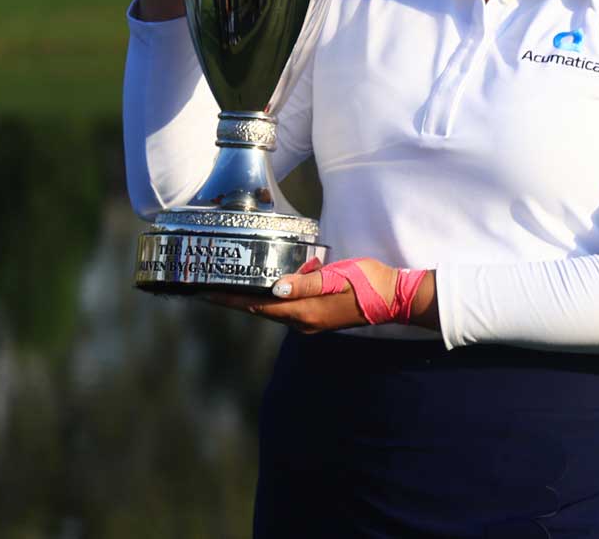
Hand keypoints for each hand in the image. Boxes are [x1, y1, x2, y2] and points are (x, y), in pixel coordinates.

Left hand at [204, 258, 436, 334]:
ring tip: (232, 283)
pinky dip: (272, 298)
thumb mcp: (336, 278)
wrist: (394, 299)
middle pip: (260, 310)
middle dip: (234, 298)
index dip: (229, 300)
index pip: (257, 306)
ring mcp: (311, 321)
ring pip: (272, 310)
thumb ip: (306, 283)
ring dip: (252, 298)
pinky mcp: (319, 316)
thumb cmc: (367, 284)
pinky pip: (287, 308)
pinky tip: (269, 286)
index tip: (204, 294)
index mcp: (303, 312)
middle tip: (209, 285)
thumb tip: (275, 289)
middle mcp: (302, 321)